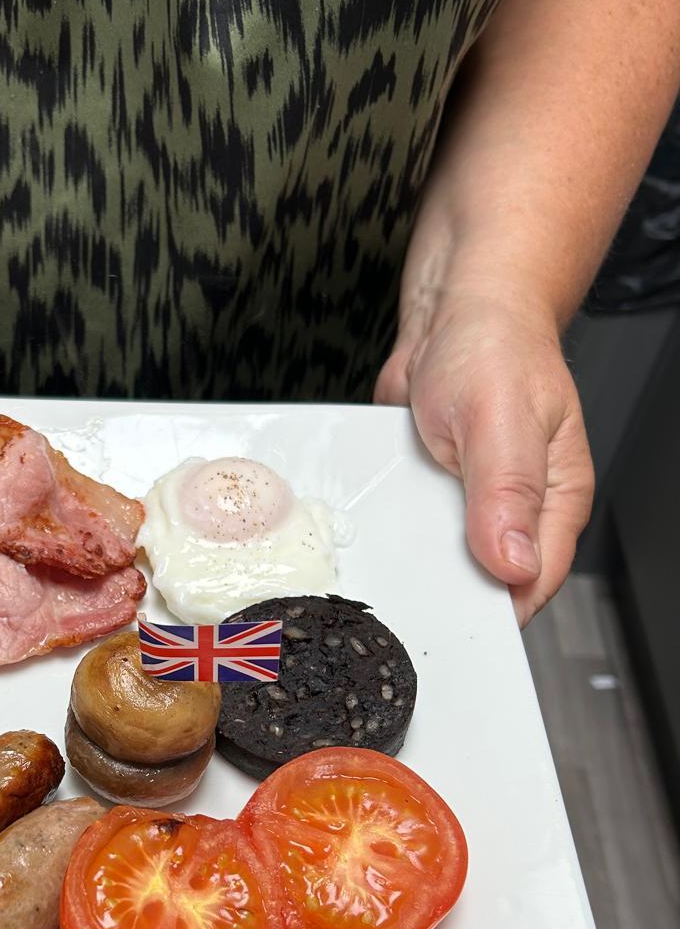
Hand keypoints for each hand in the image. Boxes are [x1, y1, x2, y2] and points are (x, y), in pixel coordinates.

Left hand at [374, 289, 593, 624]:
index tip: (456, 621)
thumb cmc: (494, 345)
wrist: (453, 307)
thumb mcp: (500, 418)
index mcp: (555, 499)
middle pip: (486, 580)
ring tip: (387, 569)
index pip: (534, 582)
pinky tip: (374, 531)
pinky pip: (413, 527)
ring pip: (445, 559)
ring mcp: (473, 501)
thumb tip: (515, 562)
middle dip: (450, 593)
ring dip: (416, 563)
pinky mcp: (434, 490)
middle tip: (411, 601)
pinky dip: (393, 529)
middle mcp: (517, 506)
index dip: (496, 609)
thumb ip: (506, 492)